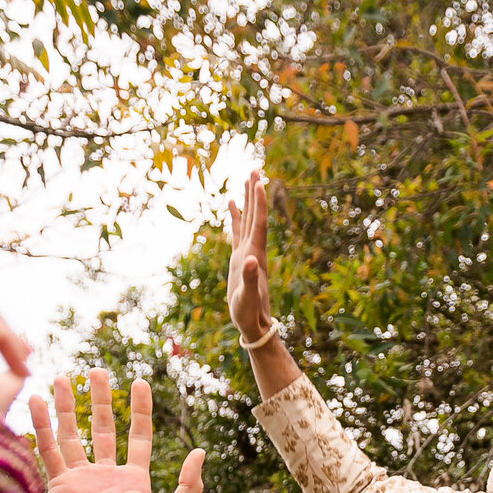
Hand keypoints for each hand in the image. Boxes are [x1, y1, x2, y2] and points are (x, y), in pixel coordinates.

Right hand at [225, 171, 276, 342]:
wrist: (254, 324)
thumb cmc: (250, 313)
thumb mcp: (248, 298)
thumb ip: (251, 279)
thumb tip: (249, 260)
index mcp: (255, 255)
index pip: (260, 223)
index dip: (259, 203)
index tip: (260, 181)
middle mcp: (254, 249)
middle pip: (256, 215)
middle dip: (255, 192)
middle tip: (256, 168)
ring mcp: (247, 252)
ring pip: (249, 219)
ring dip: (248, 199)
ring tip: (247, 177)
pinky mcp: (240, 258)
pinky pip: (238, 231)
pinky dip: (236, 216)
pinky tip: (232, 203)